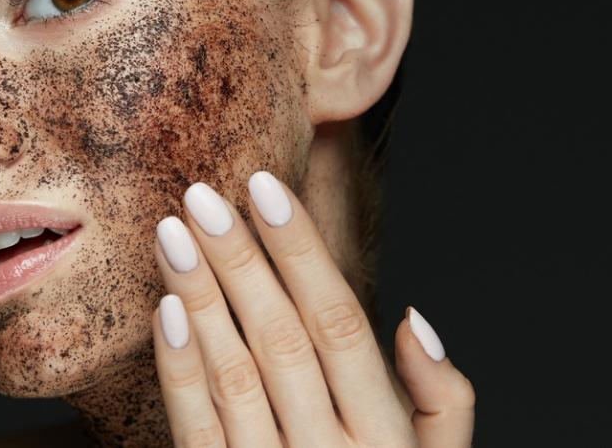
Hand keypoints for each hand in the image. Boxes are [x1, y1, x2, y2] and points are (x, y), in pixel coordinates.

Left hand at [151, 171, 475, 446]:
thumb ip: (445, 399)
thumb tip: (414, 318)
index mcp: (388, 438)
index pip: (339, 323)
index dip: (300, 252)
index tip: (265, 188)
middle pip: (281, 339)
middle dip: (240, 262)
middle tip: (202, 194)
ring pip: (234, 376)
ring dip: (201, 298)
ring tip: (172, 232)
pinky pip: (196, 432)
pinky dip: (179, 370)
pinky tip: (167, 311)